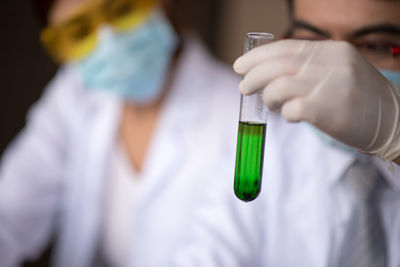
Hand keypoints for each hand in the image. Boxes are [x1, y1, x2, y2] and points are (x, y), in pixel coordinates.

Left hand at [233, 39, 399, 160]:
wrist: (395, 121)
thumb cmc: (358, 98)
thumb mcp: (339, 70)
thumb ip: (310, 66)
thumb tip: (269, 72)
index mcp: (333, 51)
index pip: (286, 47)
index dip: (258, 56)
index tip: (240, 65)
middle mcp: (332, 64)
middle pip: (278, 65)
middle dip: (253, 76)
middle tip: (243, 87)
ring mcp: (331, 86)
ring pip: (279, 86)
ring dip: (268, 97)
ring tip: (271, 106)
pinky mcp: (329, 111)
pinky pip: (292, 109)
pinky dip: (285, 113)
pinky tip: (290, 116)